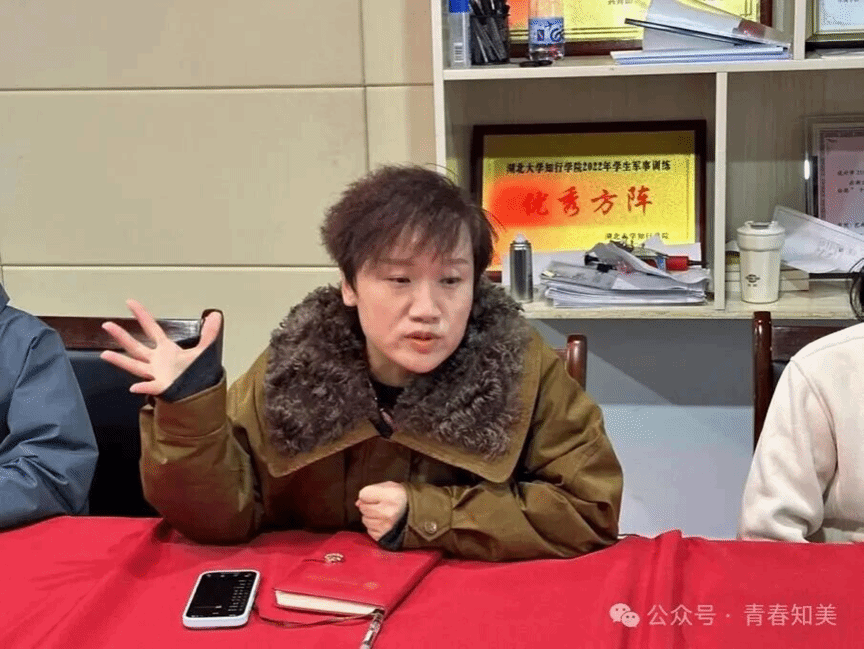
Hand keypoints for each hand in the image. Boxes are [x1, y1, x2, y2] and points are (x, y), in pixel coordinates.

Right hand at [100, 299, 221, 395]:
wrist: (199, 393)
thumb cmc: (195, 374)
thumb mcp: (203, 350)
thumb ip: (209, 333)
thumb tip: (216, 314)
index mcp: (166, 350)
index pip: (151, 328)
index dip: (142, 315)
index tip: (130, 303)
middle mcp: (156, 361)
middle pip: (136, 346)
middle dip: (122, 336)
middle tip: (107, 325)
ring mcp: (156, 374)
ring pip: (135, 366)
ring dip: (121, 361)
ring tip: (106, 355)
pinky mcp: (162, 388)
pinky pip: (151, 387)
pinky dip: (144, 387)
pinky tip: (134, 387)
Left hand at [356, 481, 407, 541]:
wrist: (418, 515)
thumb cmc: (402, 498)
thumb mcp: (390, 487)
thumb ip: (372, 490)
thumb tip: (358, 503)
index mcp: (390, 496)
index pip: (364, 494)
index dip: (368, 494)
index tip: (375, 496)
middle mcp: (387, 512)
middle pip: (363, 508)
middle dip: (368, 506)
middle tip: (379, 505)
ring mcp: (385, 526)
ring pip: (365, 520)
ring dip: (370, 517)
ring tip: (382, 514)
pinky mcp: (384, 536)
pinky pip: (369, 531)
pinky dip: (374, 527)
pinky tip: (383, 522)